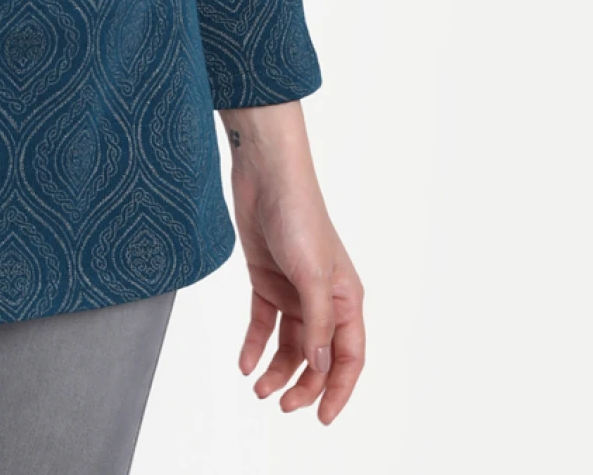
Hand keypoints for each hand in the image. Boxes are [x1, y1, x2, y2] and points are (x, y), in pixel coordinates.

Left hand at [219, 99, 363, 422]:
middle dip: (303, 384)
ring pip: (289, 344)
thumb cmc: (299, 215)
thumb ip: (316, 323)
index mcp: (346, 298)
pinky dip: (254, 344)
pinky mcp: (267, 280)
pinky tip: (244, 362)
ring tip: (257, 388)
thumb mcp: (311, 274)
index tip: (323, 418)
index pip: (348, 356)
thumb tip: (318, 364)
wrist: (265, 175)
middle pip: (317, 356)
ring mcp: (294, 290)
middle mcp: (322, 299)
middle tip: (281, 404)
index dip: (338, 389)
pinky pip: (263, 323)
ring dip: (275, 369)